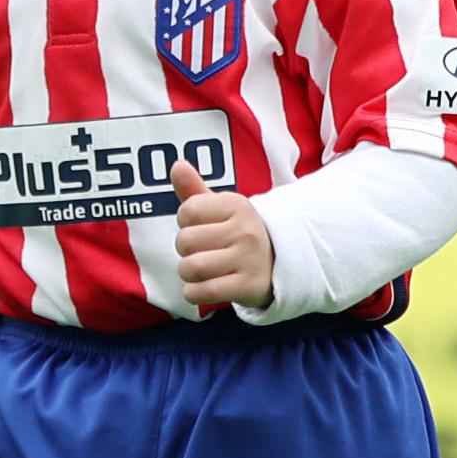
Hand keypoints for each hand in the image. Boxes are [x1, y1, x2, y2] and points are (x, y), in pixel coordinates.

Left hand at [171, 160, 273, 310]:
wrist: (279, 265)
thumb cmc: (237, 234)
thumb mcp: (220, 210)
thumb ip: (194, 190)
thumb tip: (177, 164)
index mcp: (237, 205)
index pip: (187, 211)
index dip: (186, 223)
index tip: (203, 228)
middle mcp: (246, 230)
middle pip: (185, 241)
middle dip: (185, 251)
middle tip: (202, 252)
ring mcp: (249, 259)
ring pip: (191, 267)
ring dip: (187, 274)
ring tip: (201, 271)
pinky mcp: (248, 286)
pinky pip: (203, 292)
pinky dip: (194, 293)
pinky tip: (203, 288)